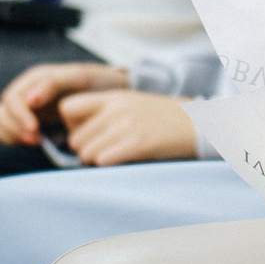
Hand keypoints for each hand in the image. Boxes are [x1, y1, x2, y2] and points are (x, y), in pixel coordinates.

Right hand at [0, 60, 130, 145]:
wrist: (110, 92)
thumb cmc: (95, 83)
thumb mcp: (79, 78)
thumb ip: (53, 84)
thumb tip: (30, 99)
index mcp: (34, 79)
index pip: (12, 99)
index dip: (19, 116)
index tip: (35, 131)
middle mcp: (25, 91)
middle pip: (0, 112)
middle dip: (14, 128)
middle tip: (36, 141)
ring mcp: (24, 107)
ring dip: (11, 134)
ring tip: (34, 143)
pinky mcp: (26, 121)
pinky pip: (5, 131)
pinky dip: (12, 139)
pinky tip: (32, 144)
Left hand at [52, 89, 199, 165]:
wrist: (197, 125)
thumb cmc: (162, 120)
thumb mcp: (131, 105)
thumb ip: (104, 112)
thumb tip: (74, 135)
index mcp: (113, 97)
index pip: (67, 108)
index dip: (72, 126)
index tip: (87, 133)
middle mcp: (116, 109)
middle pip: (74, 139)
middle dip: (85, 150)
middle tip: (105, 151)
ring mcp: (126, 125)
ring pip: (85, 153)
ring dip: (96, 161)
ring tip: (116, 157)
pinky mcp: (137, 143)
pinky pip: (103, 160)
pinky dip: (108, 166)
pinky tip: (123, 162)